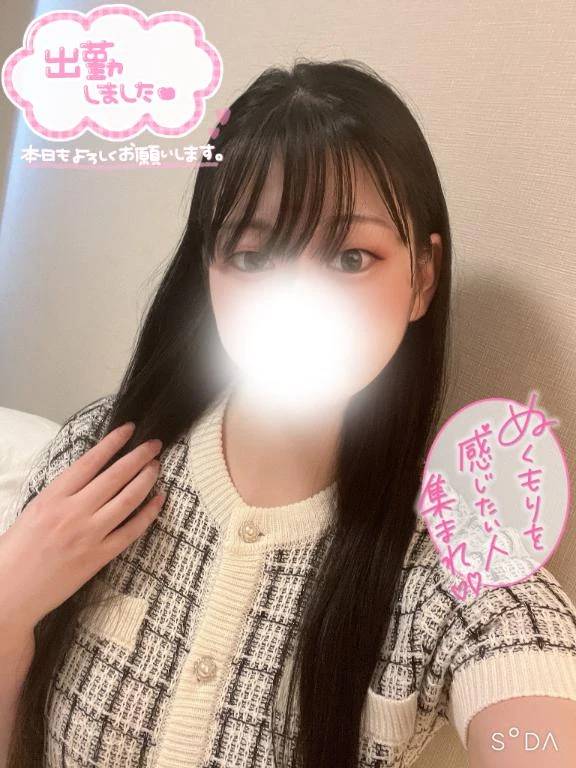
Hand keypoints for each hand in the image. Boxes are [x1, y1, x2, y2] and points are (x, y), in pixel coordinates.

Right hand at [0, 422, 165, 630]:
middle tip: (154, 444)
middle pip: (115, 476)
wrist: (9, 595)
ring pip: (128, 500)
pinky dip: (148, 514)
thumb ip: (61, 493)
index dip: (113, 443)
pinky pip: (131, 531)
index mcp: (53, 497)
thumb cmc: (15, 552)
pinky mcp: (99, 557)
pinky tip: (159, 500)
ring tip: (156, 466)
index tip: (129, 429)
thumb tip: (89, 475)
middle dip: (138, 456)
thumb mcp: (34, 511)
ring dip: (146, 479)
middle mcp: (73, 513)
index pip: (90, 461)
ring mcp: (89, 535)